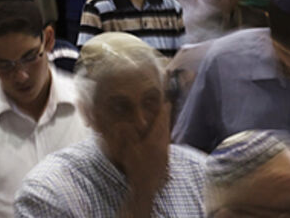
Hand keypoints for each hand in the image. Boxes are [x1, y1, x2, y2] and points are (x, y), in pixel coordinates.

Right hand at [116, 101, 170, 215]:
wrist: (145, 187)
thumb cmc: (135, 169)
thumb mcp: (129, 152)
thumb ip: (126, 137)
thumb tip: (121, 124)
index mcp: (154, 141)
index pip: (161, 123)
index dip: (164, 112)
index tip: (167, 102)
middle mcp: (162, 146)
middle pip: (166, 128)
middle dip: (166, 117)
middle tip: (167, 107)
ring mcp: (165, 154)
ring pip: (167, 136)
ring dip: (166, 126)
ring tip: (165, 120)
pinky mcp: (165, 161)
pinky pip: (167, 144)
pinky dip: (166, 137)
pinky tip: (163, 138)